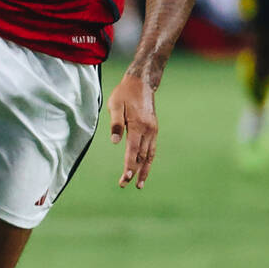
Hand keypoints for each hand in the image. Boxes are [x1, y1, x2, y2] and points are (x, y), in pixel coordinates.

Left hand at [107, 72, 157, 188]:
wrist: (142, 83)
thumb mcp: (115, 105)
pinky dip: (148, 161)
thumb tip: (114, 142)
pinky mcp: (154, 129)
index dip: (129, 165)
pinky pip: (152, 149)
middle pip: (141, 156)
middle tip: (124, 184)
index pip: (133, 150)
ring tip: (139, 185)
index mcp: (138, 125)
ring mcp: (153, 130)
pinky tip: (144, 169)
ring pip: (149, 155)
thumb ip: (115, 123)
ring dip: (144, 170)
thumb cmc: (124, 94)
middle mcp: (148, 130)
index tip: (125, 178)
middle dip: (134, 172)